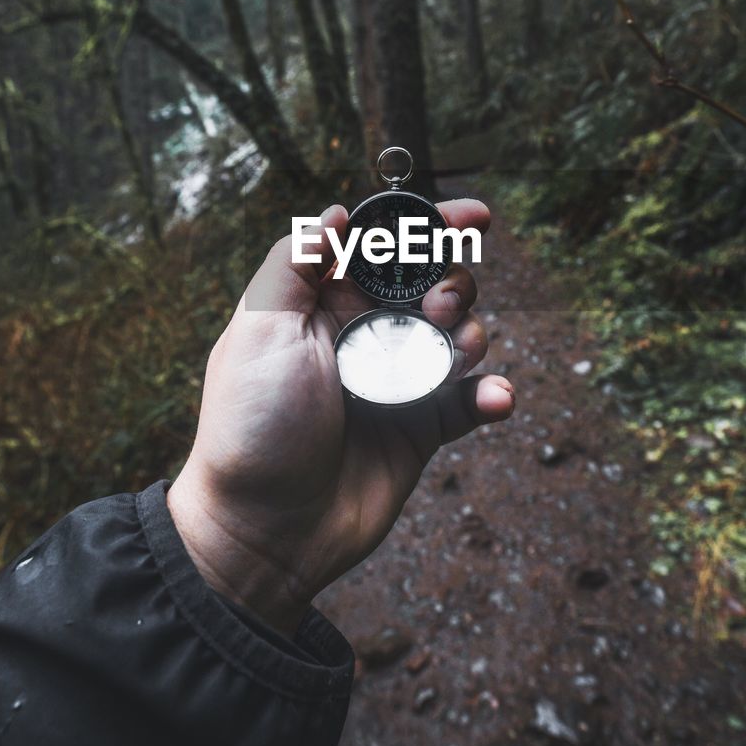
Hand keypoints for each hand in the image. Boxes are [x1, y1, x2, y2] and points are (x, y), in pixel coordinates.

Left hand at [168, 198, 514, 636]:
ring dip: (473, 334)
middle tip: (439, 309)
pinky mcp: (419, 430)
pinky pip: (469, 402)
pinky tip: (493, 398)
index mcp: (324, 304)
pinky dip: (490, 394)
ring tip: (454, 354)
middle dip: (453, 283)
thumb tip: (335, 214)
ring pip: (459, 337)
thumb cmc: (252, 426)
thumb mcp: (258, 329)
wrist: (264, 531)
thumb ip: (294, 263)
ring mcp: (395, 382)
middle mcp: (363, 336)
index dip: (430, 227)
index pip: (385, 249)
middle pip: (433, 285)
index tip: (474, 216)